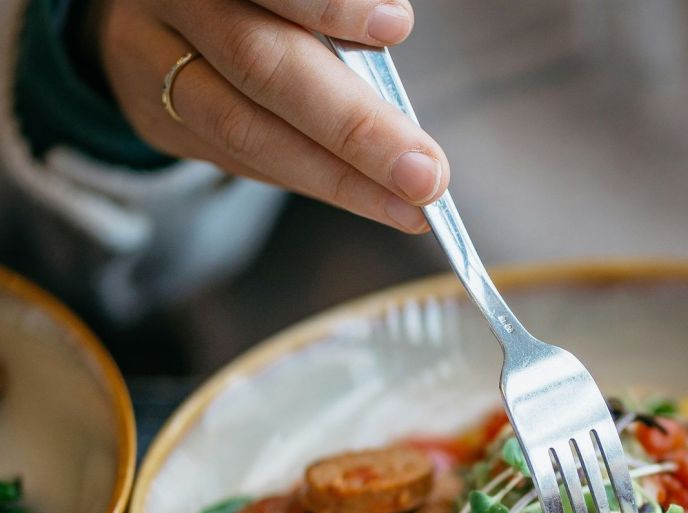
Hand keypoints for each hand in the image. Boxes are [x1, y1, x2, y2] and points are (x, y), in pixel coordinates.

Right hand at [94, 0, 447, 232]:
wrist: (153, 14)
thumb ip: (330, 10)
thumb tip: (390, 36)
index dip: (329, 4)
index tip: (394, 27)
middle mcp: (173, 2)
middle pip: (259, 64)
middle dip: (354, 128)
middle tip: (424, 174)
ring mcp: (153, 63)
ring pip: (244, 129)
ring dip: (338, 178)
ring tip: (409, 206)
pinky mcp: (157, 119)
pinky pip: (242, 160)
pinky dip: (313, 180)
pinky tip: (370, 199)